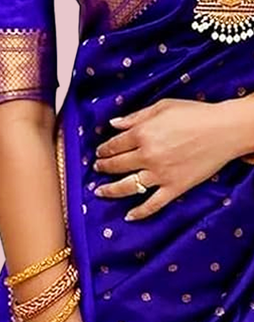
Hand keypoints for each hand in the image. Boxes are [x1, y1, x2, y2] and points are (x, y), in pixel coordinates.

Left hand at [93, 97, 242, 220]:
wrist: (224, 130)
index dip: (104, 149)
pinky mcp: (174, 187)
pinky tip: (128, 215)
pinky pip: (153, 204)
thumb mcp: (162, 106)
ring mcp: (160, 174)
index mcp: (142, 133)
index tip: (99, 152)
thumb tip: (113, 124)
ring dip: (110, 190)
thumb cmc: (196, 114)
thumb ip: (135, 116)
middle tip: (98, 168)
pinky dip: (140, 212)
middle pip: (117, 165)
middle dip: (104, 167)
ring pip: (127, 187)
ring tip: (100, 191)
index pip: (114, 145)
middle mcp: (147, 155)